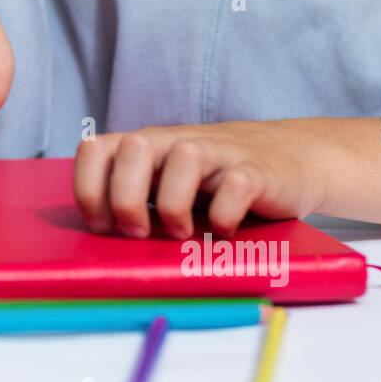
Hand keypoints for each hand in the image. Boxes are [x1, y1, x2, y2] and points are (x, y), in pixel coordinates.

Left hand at [73, 122, 325, 239]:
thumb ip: (134, 197)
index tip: (103, 226)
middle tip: (139, 232)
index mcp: (146, 145)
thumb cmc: (214, 181)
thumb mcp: (165, 183)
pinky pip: (235, 188)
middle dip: (126, 198)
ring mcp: (218, 152)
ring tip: (181, 233)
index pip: (94, 149)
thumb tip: (98, 240)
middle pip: (132, 149)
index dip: (89, 190)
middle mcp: (176, 141)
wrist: (291, 159)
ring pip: (183, 158)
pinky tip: (223, 230)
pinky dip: (224, 217)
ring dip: (174, 206)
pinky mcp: (256, 171)